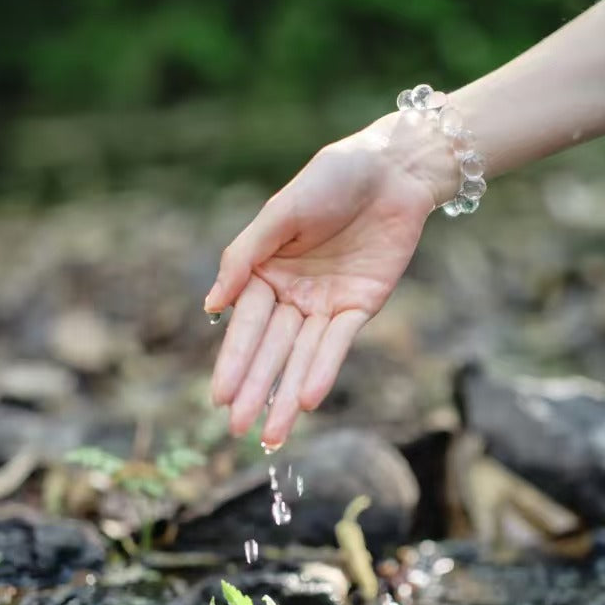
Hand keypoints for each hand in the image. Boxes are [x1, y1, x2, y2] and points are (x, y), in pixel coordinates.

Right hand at [204, 113, 454, 446]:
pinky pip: (338, 344)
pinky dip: (324, 369)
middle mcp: (292, 294)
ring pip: (303, 357)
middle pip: (271, 350)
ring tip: (271, 434)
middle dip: (255, 390)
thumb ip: (246, 256)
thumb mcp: (281, 211)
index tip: (219, 397)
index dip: (234, 361)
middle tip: (237, 430)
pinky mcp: (360, 307)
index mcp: (265, 272)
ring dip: (287, 395)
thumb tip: (211, 305)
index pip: (245, 325)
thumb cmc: (332, 179)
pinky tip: (308, 399)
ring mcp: (326, 304)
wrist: (393, 169)